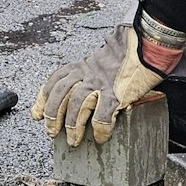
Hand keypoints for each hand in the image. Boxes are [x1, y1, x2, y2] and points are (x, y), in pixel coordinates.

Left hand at [34, 23, 185, 145]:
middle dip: (53, 116)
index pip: (54, 81)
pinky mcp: (117, 94)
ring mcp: (101, 83)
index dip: (43, 99)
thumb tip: (80, 94)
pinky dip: (99, 128)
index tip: (37, 114)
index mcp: (81, 65)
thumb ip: (88, 73)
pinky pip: (103, 115)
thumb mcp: (100, 61)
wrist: (148, 46)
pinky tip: (100, 136)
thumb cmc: (128, 55)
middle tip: (52, 132)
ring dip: (73, 125)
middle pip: (61, 95)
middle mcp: (87, 73)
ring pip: (78, 106)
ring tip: (73, 140)